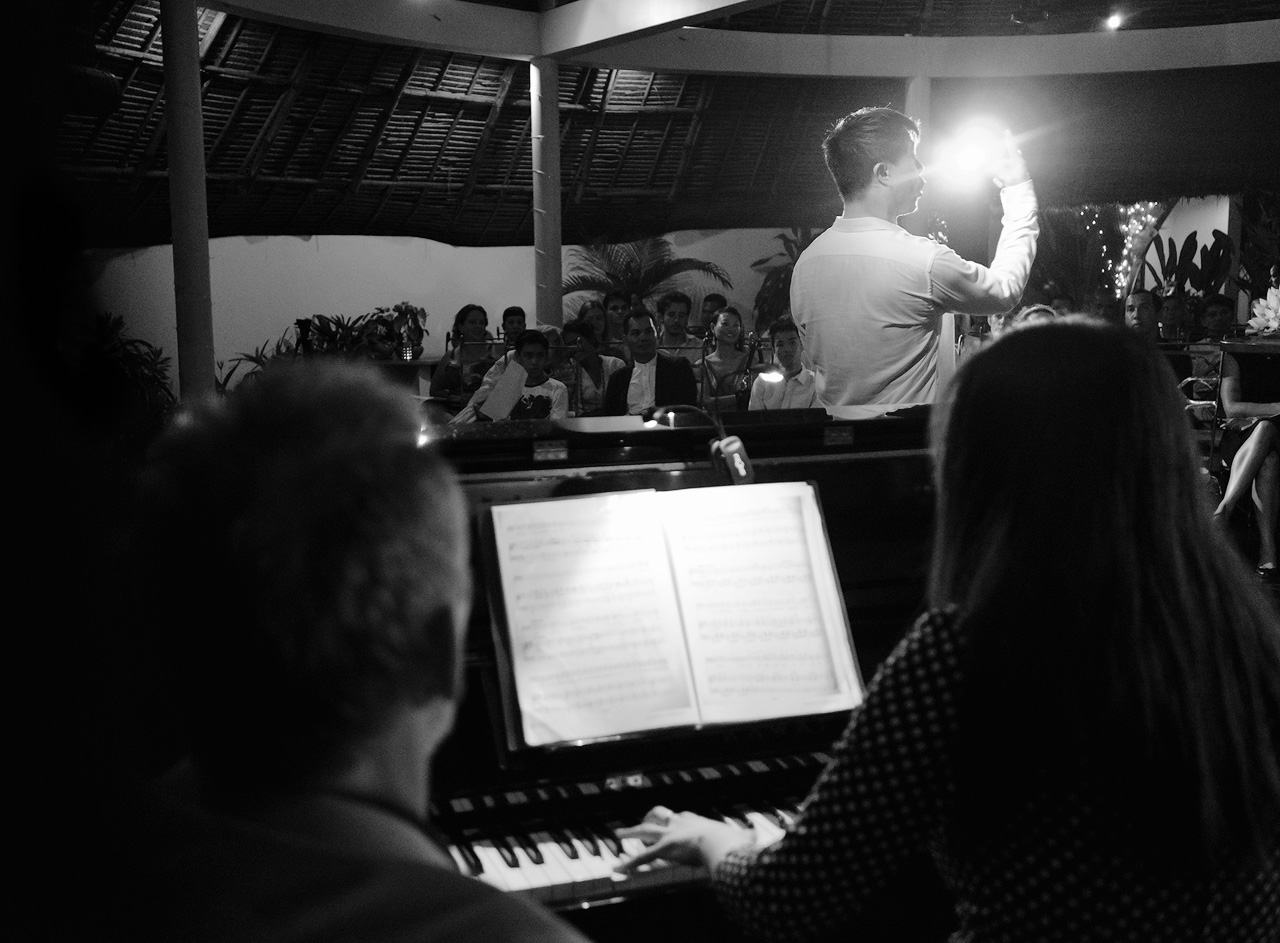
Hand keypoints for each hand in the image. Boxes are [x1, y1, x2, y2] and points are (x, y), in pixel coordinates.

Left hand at [614, 805, 752, 873]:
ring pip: (645, 831)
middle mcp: (681, 824)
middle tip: (640, 823)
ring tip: (618, 834)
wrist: (723, 842)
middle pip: (659, 817)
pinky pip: (642, 857)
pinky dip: (629, 863)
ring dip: (630, 832)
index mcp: (697, 821)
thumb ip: (747, 837)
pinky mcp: (664, 849)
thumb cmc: (734, 842)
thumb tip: (757, 835)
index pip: (682, 817)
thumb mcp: (743, 837)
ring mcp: (670, 835)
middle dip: (648, 820)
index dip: (675, 819)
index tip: (671, 819)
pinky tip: (618, 869)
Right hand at [991, 130, 1029, 187]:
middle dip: (998, 169)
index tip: (1007, 130)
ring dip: (998, 177)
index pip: (1012, 148)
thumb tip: (989, 167)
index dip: (1009, 139)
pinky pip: (1000, 175)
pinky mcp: (1008, 174)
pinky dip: (999, 180)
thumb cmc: (1017, 184)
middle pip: (1001, 161)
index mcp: (1017, 161)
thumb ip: (998, 171)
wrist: (1021, 195)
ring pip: (999, 169)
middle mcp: (1014, 163)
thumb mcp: (1008, 178)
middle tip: (1000, 178)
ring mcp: (1011, 169)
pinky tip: (1002, 184)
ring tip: (1002, 184)